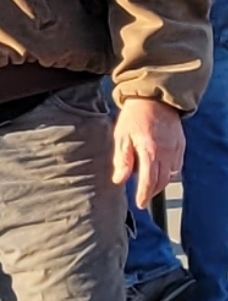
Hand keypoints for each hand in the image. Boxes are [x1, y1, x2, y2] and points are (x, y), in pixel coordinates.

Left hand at [112, 97, 184, 211]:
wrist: (154, 97)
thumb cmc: (134, 115)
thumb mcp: (121, 136)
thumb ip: (122, 159)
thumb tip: (119, 180)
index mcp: (149, 151)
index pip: (148, 181)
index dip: (144, 195)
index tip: (140, 204)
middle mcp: (165, 153)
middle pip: (161, 181)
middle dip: (152, 192)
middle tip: (143, 197)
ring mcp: (175, 148)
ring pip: (170, 174)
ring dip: (161, 182)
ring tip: (150, 184)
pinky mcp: (181, 143)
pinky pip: (177, 164)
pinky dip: (170, 171)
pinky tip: (161, 169)